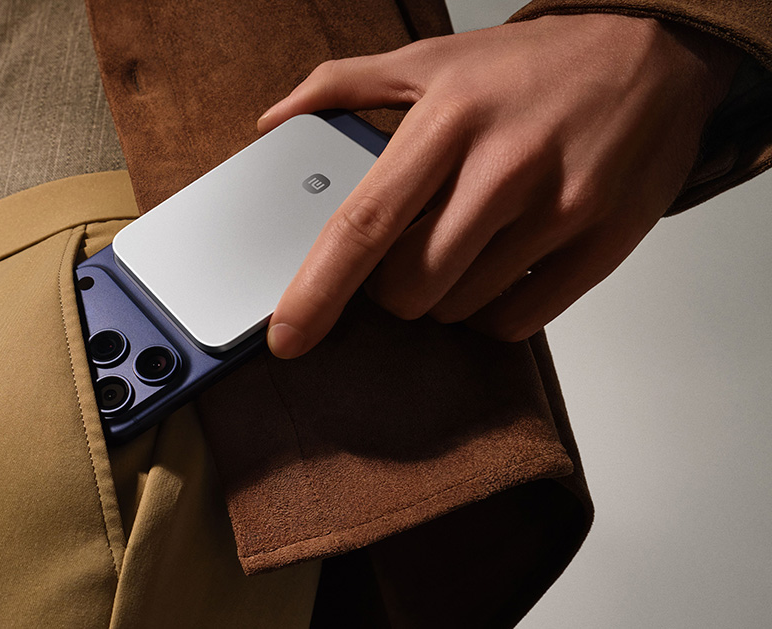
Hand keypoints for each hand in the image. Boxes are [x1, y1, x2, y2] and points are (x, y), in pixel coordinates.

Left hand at [259, 13, 739, 356]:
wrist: (654, 53)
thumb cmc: (532, 65)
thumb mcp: (432, 58)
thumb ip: (342, 85)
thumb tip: (274, 120)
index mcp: (449, 120)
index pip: (364, 224)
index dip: (317, 291)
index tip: (287, 335)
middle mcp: (504, 168)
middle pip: (408, 286)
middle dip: (390, 285)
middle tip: (410, 248)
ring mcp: (559, 209)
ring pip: (458, 308)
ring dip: (444, 293)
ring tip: (468, 239)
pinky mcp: (602, 245)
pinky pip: (517, 321)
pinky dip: (493, 309)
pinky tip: (501, 266)